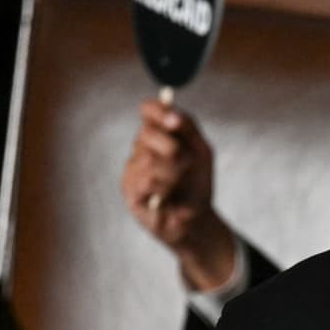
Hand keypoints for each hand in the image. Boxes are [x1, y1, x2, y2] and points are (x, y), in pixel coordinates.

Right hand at [121, 100, 234, 288]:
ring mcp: (132, 167)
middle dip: (172, 148)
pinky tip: (167, 197)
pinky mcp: (128, 188)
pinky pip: (147, 180)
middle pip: (148, 133)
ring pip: (149, 159)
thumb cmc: (197, 183)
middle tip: (188, 163)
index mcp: (159, 134)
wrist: (196, 219)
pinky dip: (165, 188)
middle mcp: (142, 147)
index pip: (149, 110)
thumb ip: (188, 128)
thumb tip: (173, 113)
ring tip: (179, 185)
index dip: (158, 111)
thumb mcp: (201, 151)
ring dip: (173, 173)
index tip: (174, 121)